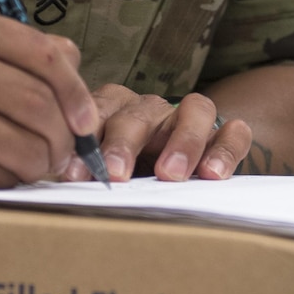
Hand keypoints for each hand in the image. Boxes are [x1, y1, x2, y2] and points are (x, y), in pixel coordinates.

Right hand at [0, 7, 100, 195]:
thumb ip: (26, 56)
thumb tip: (82, 94)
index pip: (44, 54)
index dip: (77, 92)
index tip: (86, 121)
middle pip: (39, 102)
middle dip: (64, 135)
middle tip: (66, 151)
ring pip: (26, 142)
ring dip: (46, 162)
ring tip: (42, 164)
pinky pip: (1, 171)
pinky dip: (16, 178)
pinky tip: (9, 173)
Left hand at [75, 85, 252, 181]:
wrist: (180, 170)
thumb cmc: (128, 174)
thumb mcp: (104, 170)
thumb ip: (86, 170)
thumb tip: (60, 184)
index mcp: (118, 111)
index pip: (101, 108)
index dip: (86, 139)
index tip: (74, 174)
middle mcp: (154, 109)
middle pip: (141, 111)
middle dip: (125, 142)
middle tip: (115, 174)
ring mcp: (192, 119)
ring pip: (195, 109)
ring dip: (182, 140)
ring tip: (170, 175)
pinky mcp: (226, 135)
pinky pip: (234, 131)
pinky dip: (225, 149)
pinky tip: (213, 175)